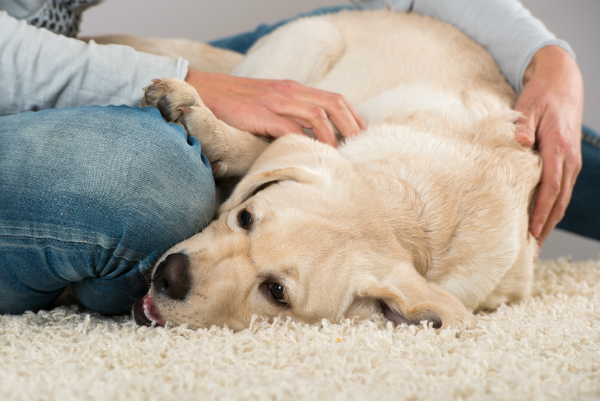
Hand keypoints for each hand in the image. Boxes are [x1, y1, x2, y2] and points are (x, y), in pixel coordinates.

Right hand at [184, 69, 366, 146]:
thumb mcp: (267, 103)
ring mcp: (275, 101)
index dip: (353, 117)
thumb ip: (288, 115)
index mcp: (293, 89)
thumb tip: (309, 138)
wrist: (201, 92)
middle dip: (352, 126)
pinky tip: (311, 154)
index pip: (334, 99)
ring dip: (333, 136)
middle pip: (334, 104)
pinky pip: (290, 128)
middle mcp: (289, 92)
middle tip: (359, 147)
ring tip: (340, 155)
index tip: (361, 136)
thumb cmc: (234, 104)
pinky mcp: (260, 114)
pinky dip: (305, 142)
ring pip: (318, 115)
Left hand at [514, 45, 583, 247]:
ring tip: (535, 246)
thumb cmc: (541, 94)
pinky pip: (561, 191)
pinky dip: (551, 210)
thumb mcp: (529, 104)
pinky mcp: (567, 162)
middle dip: (544, 228)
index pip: (550, 186)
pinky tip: (540, 223)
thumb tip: (519, 141)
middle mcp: (568, 159)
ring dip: (549, 223)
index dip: (541, 211)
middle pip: (558, 201)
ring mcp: (570, 162)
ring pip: (561, 199)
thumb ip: (523, 124)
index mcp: (558, 147)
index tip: (530, 232)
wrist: (562, 80)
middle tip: (530, 252)